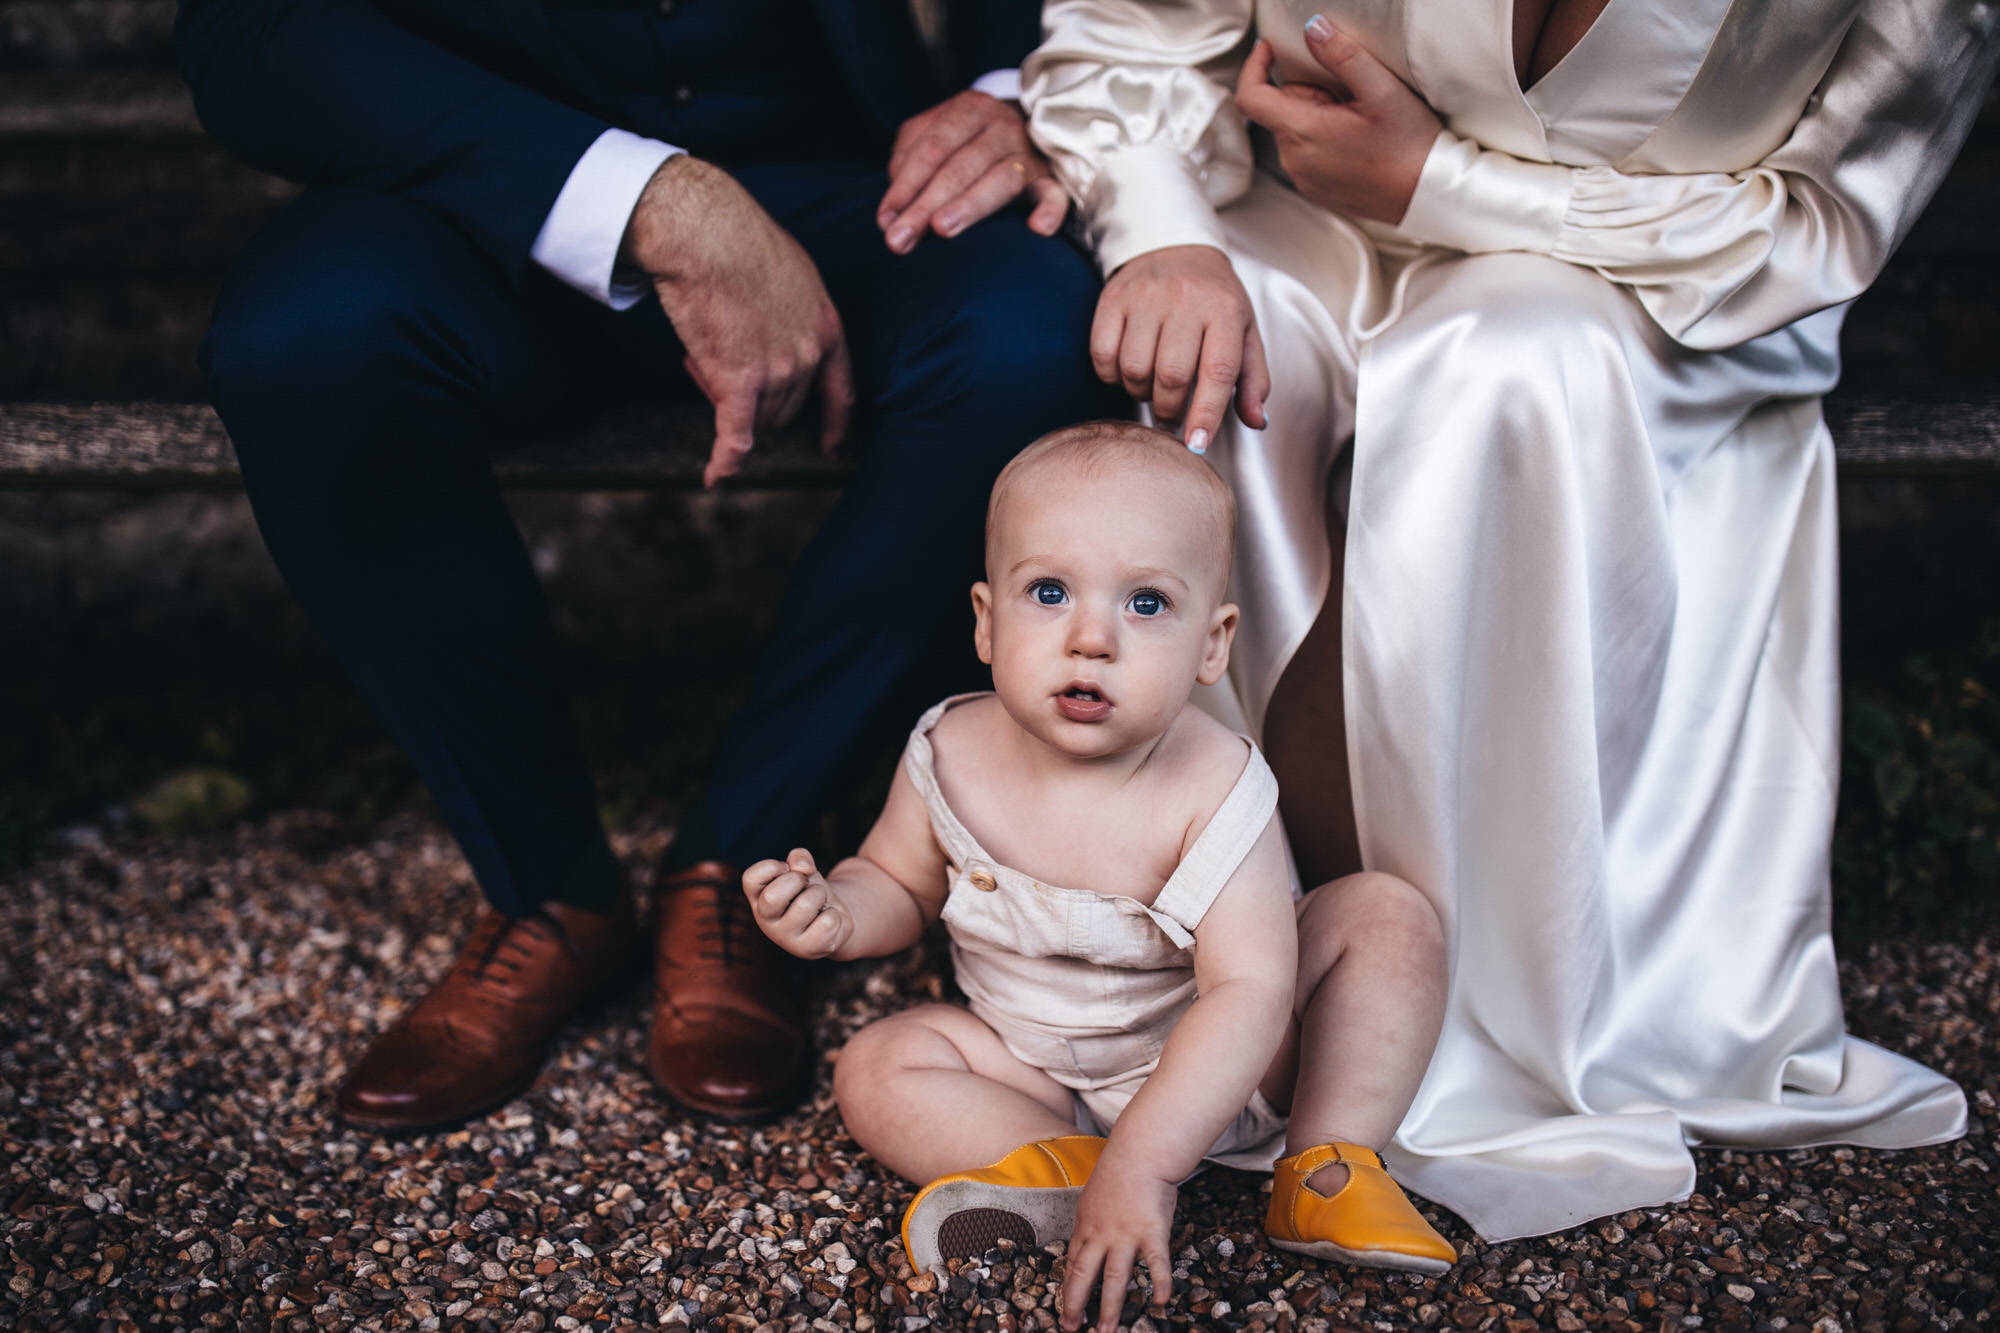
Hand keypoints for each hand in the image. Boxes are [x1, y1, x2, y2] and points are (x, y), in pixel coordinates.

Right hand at [620, 155, 854, 486]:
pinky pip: (734, 434)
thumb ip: (796, 311)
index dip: (837, 423)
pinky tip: (714, 478)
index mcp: (827, 327)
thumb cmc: (739, 241)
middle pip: (784, 408)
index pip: (841, 391)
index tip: (834, 444)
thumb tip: (782, 327)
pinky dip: (724, 458)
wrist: (706, 233)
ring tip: (698, 352)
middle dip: (752, 395)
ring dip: (722, 396)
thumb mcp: (792, 274)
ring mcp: (777, 370)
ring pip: (753, 414)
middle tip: (714, 359)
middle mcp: (809, 354)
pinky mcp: (739, 379)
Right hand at [742, 849, 852, 958]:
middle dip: (797, 881)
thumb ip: (800, 858)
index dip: (772, 866)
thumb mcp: (804, 869)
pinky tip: (827, 920)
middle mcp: (765, 920)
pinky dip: (834, 914)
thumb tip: (803, 867)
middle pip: (772, 897)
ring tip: (819, 902)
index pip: (750, 878)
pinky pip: (827, 922)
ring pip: (805, 906)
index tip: (787, 869)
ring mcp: (785, 938)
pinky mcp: (807, 949)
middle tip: (805, 885)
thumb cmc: (810, 891)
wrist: (834, 917)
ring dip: (820, 895)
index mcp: (758, 898)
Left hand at [876, 90, 1069, 252]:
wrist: (1022, 119)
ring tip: (942, 229)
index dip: (905, 186)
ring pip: (1000, 180)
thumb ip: (909, 157)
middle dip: (925, 205)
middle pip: (959, 168)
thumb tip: (897, 203)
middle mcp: (1003, 126)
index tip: (884, 220)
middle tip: (900, 239)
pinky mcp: (1051, 178)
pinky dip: (1051, 211)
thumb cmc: (965, 136)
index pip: (931, 150)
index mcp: (969, 110)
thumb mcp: (932, 131)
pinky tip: (1038, 230)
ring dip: (970, 206)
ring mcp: (1029, 152)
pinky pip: (1055, 195)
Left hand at [1060, 1153, 1177, 1332]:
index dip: (1068, 1287)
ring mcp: (1126, 1234)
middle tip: (1072, 1327)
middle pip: (1085, 1274)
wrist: (1140, 1151)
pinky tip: (1160, 1301)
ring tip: (1107, 1330)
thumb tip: (1092, 1236)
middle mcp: (1102, 1233)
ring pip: (1115, 1277)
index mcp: (1087, 1225)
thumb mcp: (1095, 1195)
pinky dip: (1159, 1282)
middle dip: (1076, 1303)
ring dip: (1110, 1307)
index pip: (1073, 1262)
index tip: (1063, 1307)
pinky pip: (1155, 1262)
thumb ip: (1094, 1219)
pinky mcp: (1151, 1231)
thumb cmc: (1120, 1169)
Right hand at [1092, 244, 1269, 449]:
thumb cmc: (1214, 299)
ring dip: (1141, 393)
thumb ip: (1253, 379)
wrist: (1174, 246)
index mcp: (1225, 310)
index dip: (1206, 414)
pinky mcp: (1113, 298)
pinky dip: (1112, 376)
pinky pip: (1103, 355)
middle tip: (1172, 419)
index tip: (1197, 444)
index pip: (1217, 371)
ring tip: (1152, 390)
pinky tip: (1127, 371)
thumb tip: (1257, 421)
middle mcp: (1185, 299)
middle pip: (1172, 375)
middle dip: (1170, 410)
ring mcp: (1145, 297)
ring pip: (1135, 368)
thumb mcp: (1244, 332)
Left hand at [1233, 19, 1441, 224]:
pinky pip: (1308, 155)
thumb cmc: (1409, 145)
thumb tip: (1313, 29)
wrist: (1428, 194)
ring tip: (1359, 123)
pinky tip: (1359, 144)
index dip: (1254, 67)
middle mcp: (1294, 161)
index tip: (1268, 50)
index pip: (1251, 97)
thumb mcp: (1381, 89)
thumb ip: (1342, 55)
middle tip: (1350, 97)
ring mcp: (1305, 180)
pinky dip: (1325, 141)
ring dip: (1317, 117)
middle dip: (1308, 93)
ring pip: (1295, 132)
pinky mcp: (1318, 192)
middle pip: (1281, 110)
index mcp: (1302, 133)